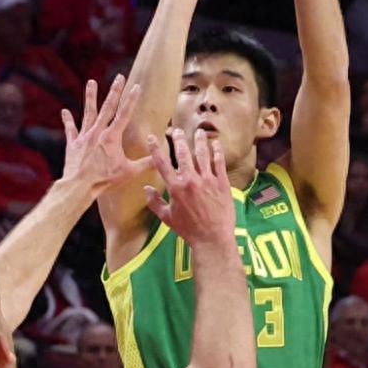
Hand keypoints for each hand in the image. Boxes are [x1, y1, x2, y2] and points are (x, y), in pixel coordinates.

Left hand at [61, 75, 152, 195]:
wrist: (79, 186)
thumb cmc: (104, 180)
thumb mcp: (129, 172)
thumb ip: (146, 163)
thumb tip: (161, 158)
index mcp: (112, 137)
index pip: (124, 114)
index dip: (131, 99)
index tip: (136, 86)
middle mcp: (97, 132)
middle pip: (107, 107)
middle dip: (114, 91)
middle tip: (119, 77)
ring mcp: (84, 137)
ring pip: (88, 113)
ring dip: (90, 97)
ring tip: (91, 82)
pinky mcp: (73, 144)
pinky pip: (70, 130)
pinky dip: (67, 120)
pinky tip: (64, 111)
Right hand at [144, 128, 235, 248]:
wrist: (212, 238)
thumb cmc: (188, 229)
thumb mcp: (167, 218)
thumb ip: (154, 202)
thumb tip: (146, 189)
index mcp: (175, 188)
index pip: (162, 163)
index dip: (156, 148)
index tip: (152, 137)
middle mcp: (190, 180)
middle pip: (183, 153)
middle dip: (179, 139)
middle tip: (177, 130)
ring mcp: (207, 180)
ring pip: (202, 154)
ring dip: (199, 141)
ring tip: (198, 131)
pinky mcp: (221, 183)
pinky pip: (219, 163)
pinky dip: (217, 151)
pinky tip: (215, 143)